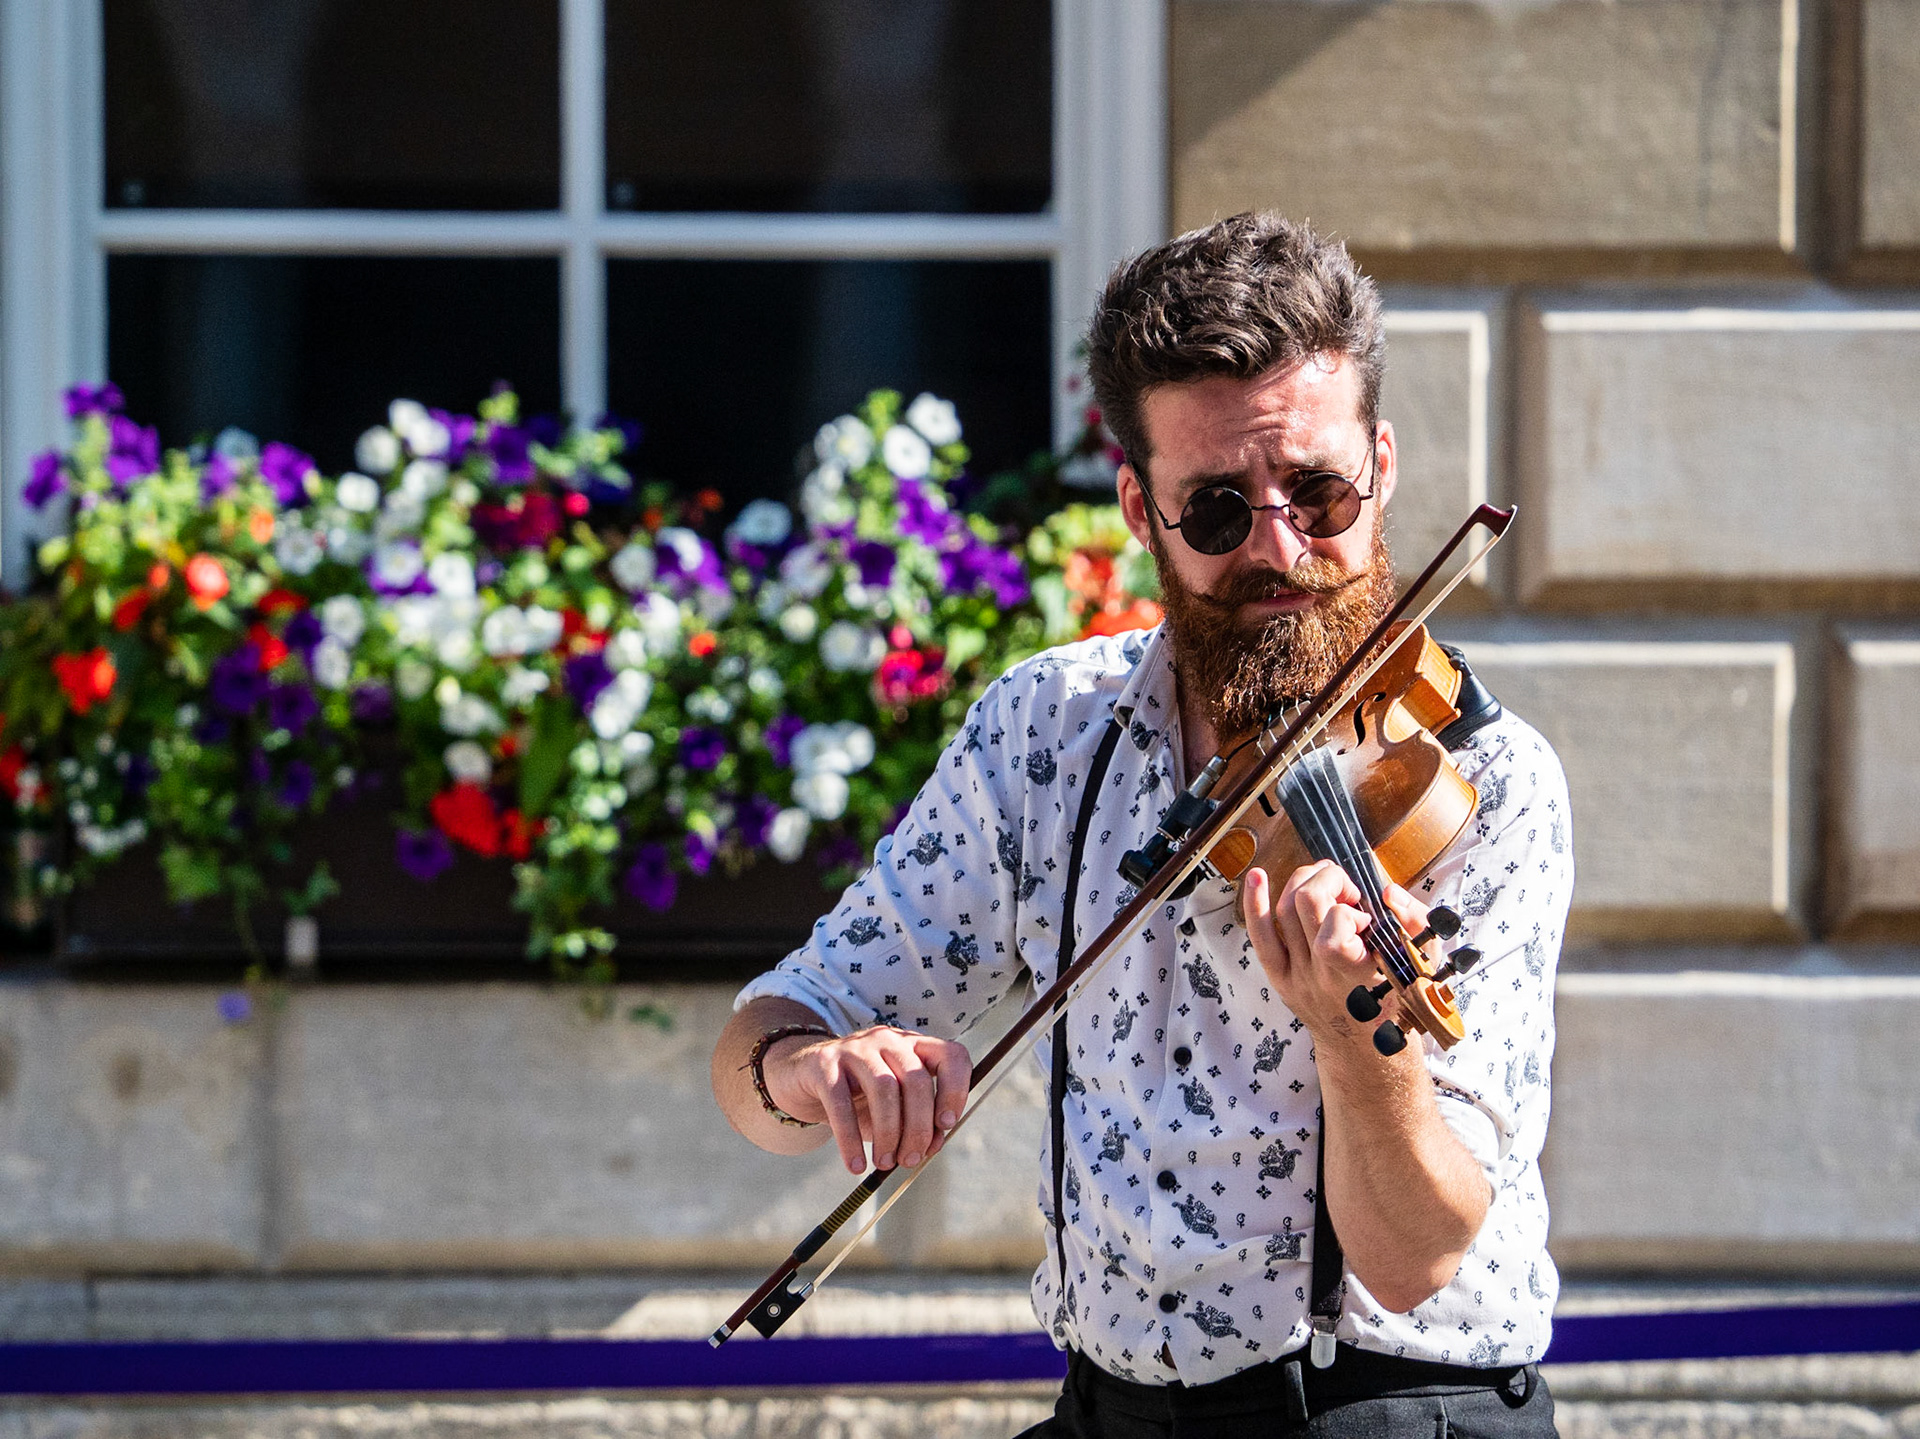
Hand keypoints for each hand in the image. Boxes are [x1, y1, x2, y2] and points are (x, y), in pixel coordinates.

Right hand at [762, 1026, 972, 1174]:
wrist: (800, 1077)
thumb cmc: (856, 1096)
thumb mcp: (891, 1109)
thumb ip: (916, 1123)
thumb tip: (934, 1145)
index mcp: (913, 1046)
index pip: (951, 1056)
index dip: (956, 1091)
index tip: (946, 1125)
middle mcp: (888, 1040)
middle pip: (917, 1080)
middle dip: (918, 1128)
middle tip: (910, 1160)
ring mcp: (855, 1048)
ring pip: (884, 1089)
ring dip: (889, 1134)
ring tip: (884, 1163)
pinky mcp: (824, 1064)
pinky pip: (841, 1105)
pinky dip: (851, 1141)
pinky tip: (856, 1166)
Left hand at [1242, 859, 1431, 1049]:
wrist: (1368, 1051)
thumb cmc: (1398, 1005)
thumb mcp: (1424, 965)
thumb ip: (1415, 923)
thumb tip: (1389, 892)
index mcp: (1358, 974)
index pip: (1336, 927)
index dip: (1349, 910)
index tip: (1366, 917)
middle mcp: (1321, 975)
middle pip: (1306, 903)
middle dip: (1327, 879)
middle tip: (1348, 889)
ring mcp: (1296, 976)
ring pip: (1285, 910)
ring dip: (1305, 882)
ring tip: (1326, 883)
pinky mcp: (1279, 977)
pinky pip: (1261, 937)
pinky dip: (1255, 903)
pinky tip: (1256, 877)